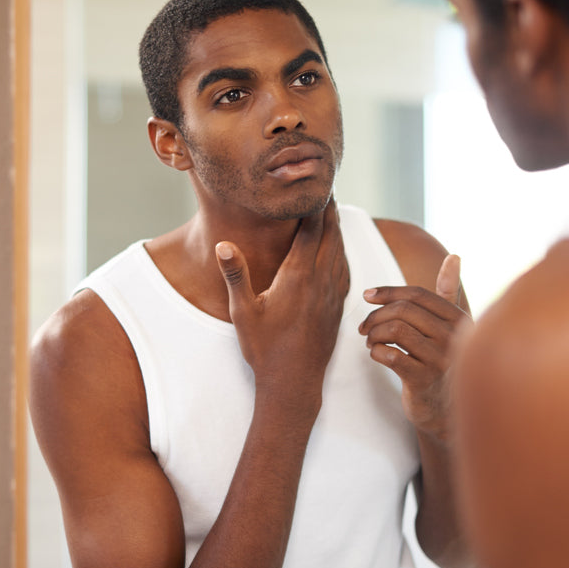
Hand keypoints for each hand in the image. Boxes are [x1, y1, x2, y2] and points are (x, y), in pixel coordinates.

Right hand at [215, 201, 349, 416]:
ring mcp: (332, 295)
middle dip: (329, 210)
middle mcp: (320, 281)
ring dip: (338, 229)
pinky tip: (339, 251)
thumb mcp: (243, 312)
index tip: (315, 183)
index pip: (312, 229)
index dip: (315, 204)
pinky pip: (345, 271)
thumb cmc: (265, 349)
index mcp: (298, 277)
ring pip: (341, 251)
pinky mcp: (336, 308)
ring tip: (333, 211)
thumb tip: (223, 244)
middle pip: (331, 234)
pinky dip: (342, 252)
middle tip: (327, 186)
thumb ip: (237, 275)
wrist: (294, 383)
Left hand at [360, 254, 469, 442]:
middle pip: (404, 310)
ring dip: (373, 333)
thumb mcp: (450, 327)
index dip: (389, 292)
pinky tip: (376, 355)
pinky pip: (390, 356)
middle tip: (364, 327)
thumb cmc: (443, 361)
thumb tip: (454, 257)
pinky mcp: (423, 381)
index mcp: (458, 319)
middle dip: (376, 315)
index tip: (368, 295)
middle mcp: (453, 338)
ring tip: (370, 341)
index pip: (418, 294)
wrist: (445, 409)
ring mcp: (440, 360)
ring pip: (395, 330)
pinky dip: (375, 352)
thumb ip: (447, 293)